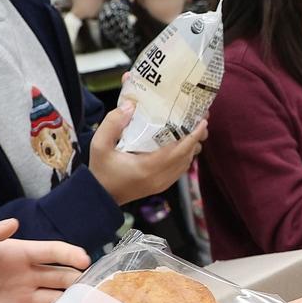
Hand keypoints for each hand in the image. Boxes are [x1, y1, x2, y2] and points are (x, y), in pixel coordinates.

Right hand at [88, 101, 207, 204]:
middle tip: (200, 119)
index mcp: (148, 168)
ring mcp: (161, 184)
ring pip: (185, 164)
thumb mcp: (99, 145)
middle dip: (196, 138)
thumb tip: (131, 106)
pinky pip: (179, 170)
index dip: (193, 136)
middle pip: (187, 157)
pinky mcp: (160, 186)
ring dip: (192, 147)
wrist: (100, 196)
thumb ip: (112, 123)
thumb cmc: (101, 170)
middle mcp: (159, 178)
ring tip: (194, 128)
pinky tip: (182, 143)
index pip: (178, 152)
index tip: (202, 121)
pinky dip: (184, 156)